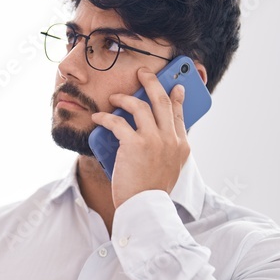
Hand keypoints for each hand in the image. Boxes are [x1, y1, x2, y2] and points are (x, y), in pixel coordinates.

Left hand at [91, 68, 190, 208]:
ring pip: (141, 106)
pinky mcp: (134, 144)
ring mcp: (154, 140)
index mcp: (181, 146)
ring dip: (125, 98)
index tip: (175, 87)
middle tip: (143, 73)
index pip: (180, 115)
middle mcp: (171, 140)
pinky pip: (118, 122)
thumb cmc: (151, 191)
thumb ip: (168, 150)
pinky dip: (106, 118)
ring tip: (115, 97)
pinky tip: (98, 118)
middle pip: (162, 101)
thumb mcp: (170, 169)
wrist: (144, 207)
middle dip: (152, 82)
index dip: (177, 98)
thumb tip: (158, 136)